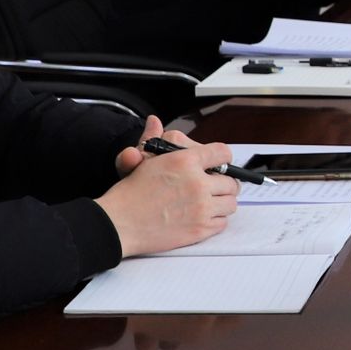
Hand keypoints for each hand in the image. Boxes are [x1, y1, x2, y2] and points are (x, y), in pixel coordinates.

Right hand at [96, 123, 237, 258]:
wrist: (119, 224)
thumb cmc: (129, 193)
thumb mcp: (143, 160)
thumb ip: (154, 139)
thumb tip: (154, 121)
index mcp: (185, 161)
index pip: (222, 153)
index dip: (222, 158)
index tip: (219, 164)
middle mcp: (197, 183)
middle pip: (231, 182)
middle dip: (224, 184)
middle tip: (214, 187)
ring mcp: (202, 207)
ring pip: (230, 203)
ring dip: (222, 202)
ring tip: (209, 202)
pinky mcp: (201, 228)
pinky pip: (222, 222)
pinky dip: (215, 220)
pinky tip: (202, 216)